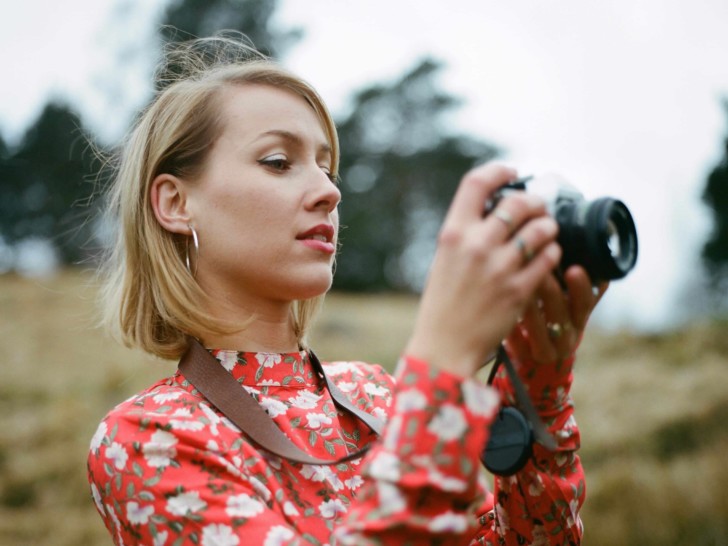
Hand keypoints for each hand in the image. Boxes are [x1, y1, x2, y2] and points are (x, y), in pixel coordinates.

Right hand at [406, 162, 561, 377]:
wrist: (444, 346)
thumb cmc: (442, 304)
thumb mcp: (444, 259)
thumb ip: (466, 234)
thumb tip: (495, 210)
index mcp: (453, 234)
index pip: (476, 183)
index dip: (498, 170)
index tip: (512, 172)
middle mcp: (476, 245)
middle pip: (518, 202)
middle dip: (534, 201)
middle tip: (538, 207)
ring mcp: (500, 268)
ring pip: (541, 229)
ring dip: (548, 226)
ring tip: (547, 232)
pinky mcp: (519, 290)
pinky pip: (549, 259)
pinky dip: (552, 253)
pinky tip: (548, 256)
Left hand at [504, 265, 608, 365]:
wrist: (535, 354)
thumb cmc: (549, 316)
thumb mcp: (565, 302)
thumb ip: (572, 281)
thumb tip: (584, 245)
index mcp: (579, 319)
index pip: (585, 302)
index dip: (581, 287)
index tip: (574, 269)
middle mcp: (567, 337)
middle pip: (561, 315)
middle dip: (550, 292)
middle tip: (539, 271)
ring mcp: (546, 350)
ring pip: (538, 328)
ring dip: (529, 307)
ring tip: (515, 285)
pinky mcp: (524, 357)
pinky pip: (516, 342)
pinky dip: (510, 326)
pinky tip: (499, 310)